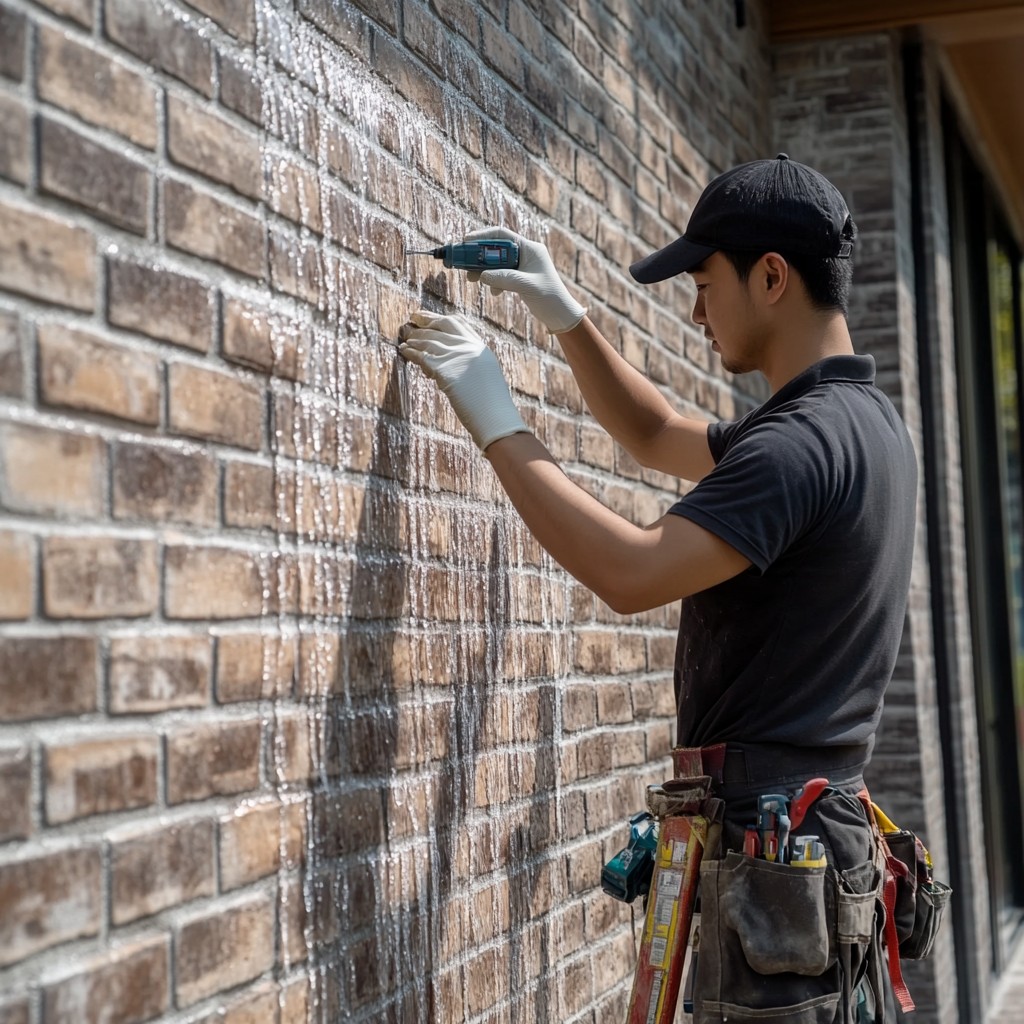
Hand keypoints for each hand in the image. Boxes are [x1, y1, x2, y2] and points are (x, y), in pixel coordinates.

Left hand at [398, 311, 528, 450]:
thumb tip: (452, 366)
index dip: (441, 319)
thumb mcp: (486, 376)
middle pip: (442, 326)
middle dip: (426, 320)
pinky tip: (404, 351)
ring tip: (405, 339)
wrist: (494, 416)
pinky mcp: (445, 369)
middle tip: (413, 319)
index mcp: (480, 348)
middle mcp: (469, 347)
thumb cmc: (490, 405)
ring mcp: (457, 356)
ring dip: (415, 338)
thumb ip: (471, 365)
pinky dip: (411, 352)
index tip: (430, 317)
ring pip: (430, 340)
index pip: (459, 324)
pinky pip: (423, 356)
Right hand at [464, 226, 585, 333]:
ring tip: (471, 279)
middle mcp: (525, 253)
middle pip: (496, 249)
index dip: (482, 236)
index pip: (502, 235)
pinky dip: (494, 281)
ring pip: (496, 263)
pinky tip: (494, 291)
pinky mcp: (519, 278)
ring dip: (483, 270)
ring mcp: (522, 266)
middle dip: (479, 256)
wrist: (560, 315)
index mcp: (529, 248)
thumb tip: (482, 275)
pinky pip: (501, 275)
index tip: (466, 242)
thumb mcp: (525, 286)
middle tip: (463, 264)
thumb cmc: (550, 297)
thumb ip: (504, 278)